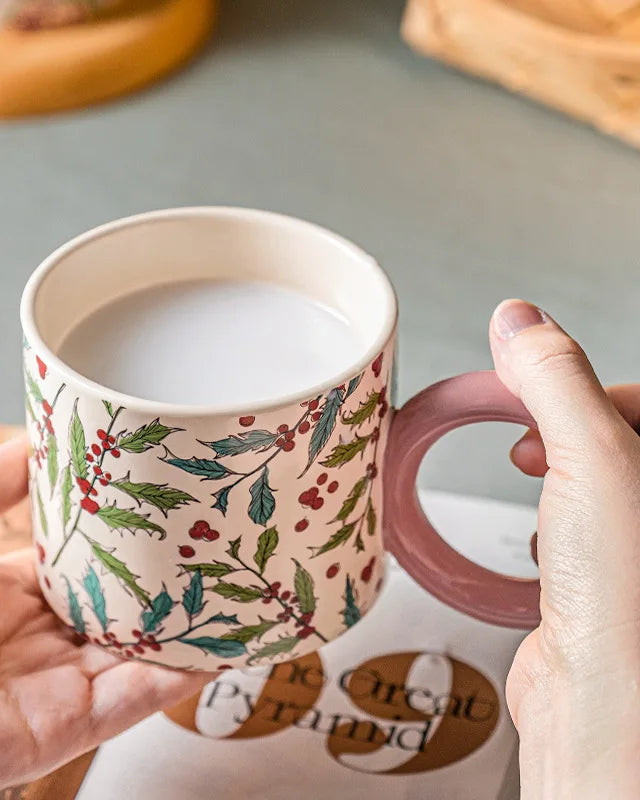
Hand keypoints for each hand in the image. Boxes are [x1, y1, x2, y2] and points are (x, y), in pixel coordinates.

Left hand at [0, 438, 210, 799]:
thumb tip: (35, 438)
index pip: (75, 569)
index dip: (116, 543)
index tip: (158, 510)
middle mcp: (26, 646)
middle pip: (111, 613)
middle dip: (159, 585)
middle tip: (212, 546)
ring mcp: (44, 690)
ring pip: (132, 658)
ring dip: (181, 630)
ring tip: (234, 593)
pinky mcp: (54, 732)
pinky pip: (128, 703)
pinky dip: (176, 676)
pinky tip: (220, 644)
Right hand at [490, 300, 639, 798]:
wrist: (600, 708)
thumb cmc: (623, 603)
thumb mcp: (592, 458)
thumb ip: (556, 381)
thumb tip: (519, 320)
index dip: (600, 393)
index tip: (552, 405)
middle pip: (621, 437)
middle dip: (570, 435)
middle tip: (538, 450)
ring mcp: (637, 547)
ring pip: (598, 481)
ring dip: (561, 482)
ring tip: (544, 500)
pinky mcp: (608, 580)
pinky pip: (580, 527)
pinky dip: (554, 529)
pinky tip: (547, 551)